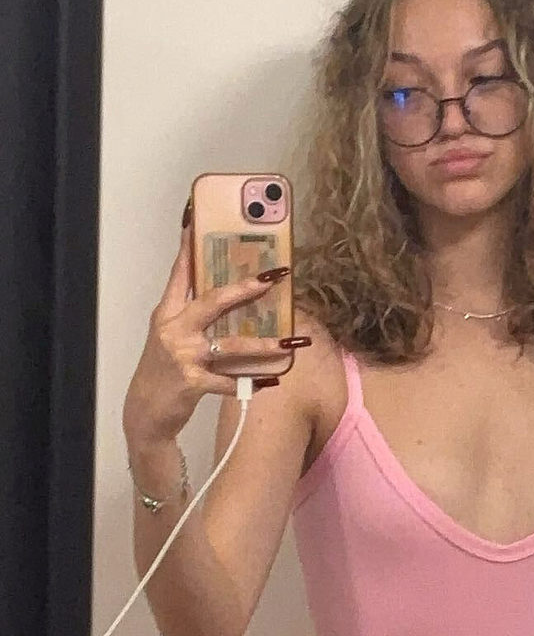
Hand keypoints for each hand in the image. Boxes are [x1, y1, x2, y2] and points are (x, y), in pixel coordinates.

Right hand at [122, 199, 307, 444]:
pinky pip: (230, 382)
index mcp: (168, 314)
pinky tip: (272, 381)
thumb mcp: (171, 337)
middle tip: (273, 276)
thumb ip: (192, 315)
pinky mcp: (192, 382)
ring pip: (229, 344)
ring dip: (262, 344)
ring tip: (287, 342)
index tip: (196, 222)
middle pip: (212, 301)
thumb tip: (228, 293)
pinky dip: (252, 382)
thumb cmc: (164, 370)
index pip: (179, 274)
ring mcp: (183, 356)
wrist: (144, 413)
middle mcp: (174, 330)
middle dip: (245, 288)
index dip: (188, 249)